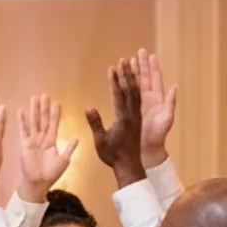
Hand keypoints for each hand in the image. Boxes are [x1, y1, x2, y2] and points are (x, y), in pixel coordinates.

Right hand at [16, 93, 76, 201]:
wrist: (38, 184)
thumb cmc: (51, 174)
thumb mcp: (63, 161)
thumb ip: (69, 149)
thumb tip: (77, 139)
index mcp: (52, 141)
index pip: (54, 124)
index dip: (55, 114)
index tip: (56, 103)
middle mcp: (42, 138)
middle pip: (43, 120)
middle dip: (44, 108)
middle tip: (44, 95)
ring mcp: (33, 140)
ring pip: (34, 122)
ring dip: (34, 111)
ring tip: (34, 98)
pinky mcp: (24, 144)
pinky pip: (23, 131)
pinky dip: (22, 121)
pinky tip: (21, 111)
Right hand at [85, 59, 143, 188]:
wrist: (129, 166)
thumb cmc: (113, 155)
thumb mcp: (101, 141)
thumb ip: (96, 123)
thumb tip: (88, 107)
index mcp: (123, 118)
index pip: (119, 95)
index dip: (115, 81)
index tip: (112, 68)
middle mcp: (132, 115)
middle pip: (130, 90)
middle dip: (127, 74)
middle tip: (123, 60)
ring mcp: (136, 116)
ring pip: (137, 93)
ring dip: (133, 79)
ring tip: (130, 66)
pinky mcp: (137, 119)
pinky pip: (138, 100)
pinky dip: (136, 88)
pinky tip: (134, 82)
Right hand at [134, 48, 176, 169]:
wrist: (148, 151)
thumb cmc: (158, 137)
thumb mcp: (167, 119)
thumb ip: (171, 103)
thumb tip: (175, 87)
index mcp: (157, 100)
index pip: (153, 80)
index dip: (151, 67)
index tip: (149, 55)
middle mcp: (149, 100)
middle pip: (145, 78)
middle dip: (142, 65)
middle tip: (139, 51)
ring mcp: (140, 105)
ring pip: (136, 85)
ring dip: (133, 72)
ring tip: (128, 60)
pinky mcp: (133, 111)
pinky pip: (129, 95)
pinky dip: (125, 85)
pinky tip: (121, 79)